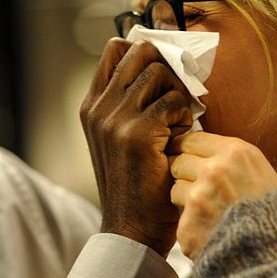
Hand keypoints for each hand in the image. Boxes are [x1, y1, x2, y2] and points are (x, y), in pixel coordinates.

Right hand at [81, 39, 193, 256]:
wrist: (132, 228)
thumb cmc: (135, 183)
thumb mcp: (120, 137)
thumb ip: (129, 102)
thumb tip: (161, 64)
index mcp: (91, 106)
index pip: (115, 49)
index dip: (144, 54)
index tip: (161, 75)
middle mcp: (98, 108)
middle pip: (140, 53)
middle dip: (165, 68)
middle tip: (174, 97)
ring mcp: (115, 119)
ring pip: (159, 73)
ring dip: (176, 93)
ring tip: (177, 122)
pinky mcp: (138, 133)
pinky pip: (174, 102)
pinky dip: (185, 116)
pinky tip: (180, 139)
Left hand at [169, 131, 276, 257]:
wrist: (274, 254)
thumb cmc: (271, 213)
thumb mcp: (260, 171)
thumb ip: (231, 157)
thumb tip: (203, 148)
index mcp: (234, 152)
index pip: (191, 139)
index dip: (189, 151)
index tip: (190, 159)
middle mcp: (214, 170)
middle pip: (179, 161)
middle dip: (187, 174)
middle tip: (204, 190)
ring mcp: (199, 196)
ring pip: (175, 187)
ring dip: (186, 198)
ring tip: (210, 212)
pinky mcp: (189, 222)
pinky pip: (178, 216)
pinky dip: (190, 224)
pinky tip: (208, 230)